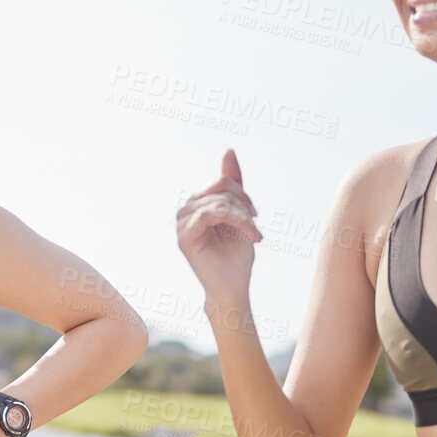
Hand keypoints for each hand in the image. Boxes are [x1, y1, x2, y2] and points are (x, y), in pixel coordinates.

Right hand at [176, 149, 261, 303]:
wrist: (234, 286)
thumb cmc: (236, 254)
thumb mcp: (240, 212)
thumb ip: (233, 184)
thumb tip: (228, 150)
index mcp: (196, 204)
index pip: (221, 181)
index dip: (242, 193)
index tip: (254, 214)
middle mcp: (185, 210)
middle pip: (220, 187)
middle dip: (243, 204)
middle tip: (254, 226)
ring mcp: (181, 223)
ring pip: (218, 201)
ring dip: (242, 217)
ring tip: (253, 234)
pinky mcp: (184, 237)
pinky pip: (210, 214)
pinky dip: (236, 222)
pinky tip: (248, 236)